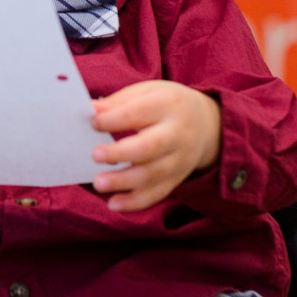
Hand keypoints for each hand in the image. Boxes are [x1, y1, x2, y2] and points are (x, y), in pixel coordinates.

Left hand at [88, 79, 221, 212]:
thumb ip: (119, 102)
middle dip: (120, 153)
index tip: (93, 123)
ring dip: (123, 182)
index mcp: (168, 105)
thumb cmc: (165, 105)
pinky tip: (114, 204)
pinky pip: (157, 193)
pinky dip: (135, 202)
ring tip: (98, 183)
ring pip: (152, 175)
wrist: (206, 123)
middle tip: (95, 155)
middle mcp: (177, 134)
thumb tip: (91, 109)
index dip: (113, 120)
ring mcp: (179, 159)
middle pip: (150, 147)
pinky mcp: (177, 178)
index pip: (138, 113)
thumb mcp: (147, 92)